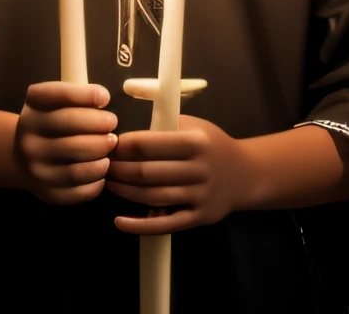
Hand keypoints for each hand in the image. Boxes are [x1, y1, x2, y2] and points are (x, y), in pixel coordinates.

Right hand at [13, 81, 118, 205]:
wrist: (21, 158)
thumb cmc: (51, 124)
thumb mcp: (56, 102)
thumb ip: (77, 96)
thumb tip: (102, 99)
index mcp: (33, 106)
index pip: (58, 95)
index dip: (85, 95)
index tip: (105, 98)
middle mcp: (28, 136)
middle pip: (70, 128)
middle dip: (100, 126)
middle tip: (112, 127)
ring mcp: (36, 167)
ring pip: (78, 165)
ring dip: (102, 156)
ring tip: (109, 149)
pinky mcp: (48, 192)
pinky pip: (81, 190)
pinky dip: (98, 180)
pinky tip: (100, 169)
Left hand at [107, 115, 250, 233]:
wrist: (246, 174)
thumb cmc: (212, 145)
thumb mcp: (194, 125)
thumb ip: (164, 123)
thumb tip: (126, 129)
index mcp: (196, 142)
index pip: (149, 144)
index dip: (123, 146)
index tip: (108, 145)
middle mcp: (199, 170)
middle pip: (147, 172)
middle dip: (118, 169)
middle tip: (102, 166)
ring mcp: (200, 196)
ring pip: (152, 197)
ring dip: (124, 192)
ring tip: (108, 184)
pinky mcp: (199, 218)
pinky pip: (165, 224)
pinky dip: (140, 225)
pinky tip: (120, 222)